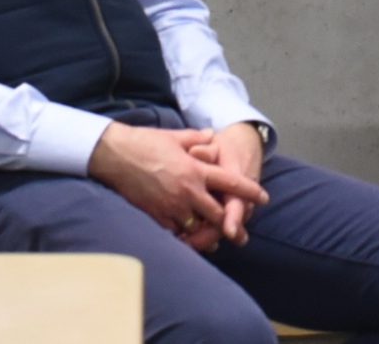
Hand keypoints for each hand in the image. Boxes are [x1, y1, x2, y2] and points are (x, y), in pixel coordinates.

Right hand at [87, 123, 267, 251]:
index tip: (264, 199)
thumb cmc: (145, 142)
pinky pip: (174, 231)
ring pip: (197, 226)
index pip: (231, 183)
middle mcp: (187, 190)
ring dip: (206, 233)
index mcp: (196, 170)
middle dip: (230, 223)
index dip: (250, 192)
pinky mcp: (155, 214)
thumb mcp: (176, 137)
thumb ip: (197, 139)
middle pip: (218, 213)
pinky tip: (187, 239)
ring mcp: (171, 205)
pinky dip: (182, 236)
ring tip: (214, 242)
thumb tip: (211, 136)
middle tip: (241, 233)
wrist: (114, 155)